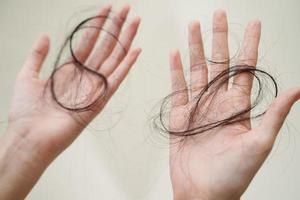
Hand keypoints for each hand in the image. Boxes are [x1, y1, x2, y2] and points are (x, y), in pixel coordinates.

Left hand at [0, 4, 140, 199]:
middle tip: (127, 9)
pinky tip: (136, 50)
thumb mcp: (27, 75)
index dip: (98, 24)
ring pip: (114, 58)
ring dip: (125, 40)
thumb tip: (45, 35)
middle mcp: (84, 76)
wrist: (29, 137)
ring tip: (135, 22)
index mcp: (68, 69)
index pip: (88, 41)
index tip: (107, 9)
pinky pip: (116, 79)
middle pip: (105, 46)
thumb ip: (38, 55)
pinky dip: (127, 65)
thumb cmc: (26, 111)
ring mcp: (93, 87)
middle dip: (116, 26)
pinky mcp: (99, 100)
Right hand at [169, 10, 299, 199]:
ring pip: (196, 69)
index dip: (249, 45)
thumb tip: (298, 89)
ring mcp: (197, 107)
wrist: (202, 192)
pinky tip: (175, 54)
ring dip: (194, 48)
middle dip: (218, 37)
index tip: (252, 23)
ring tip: (192, 26)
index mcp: (238, 107)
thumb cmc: (232, 175)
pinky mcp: (180, 115)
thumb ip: (274, 115)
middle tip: (217, 14)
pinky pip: (178, 87)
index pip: (245, 68)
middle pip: (219, 62)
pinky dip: (175, 70)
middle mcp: (218, 102)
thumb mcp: (259, 145)